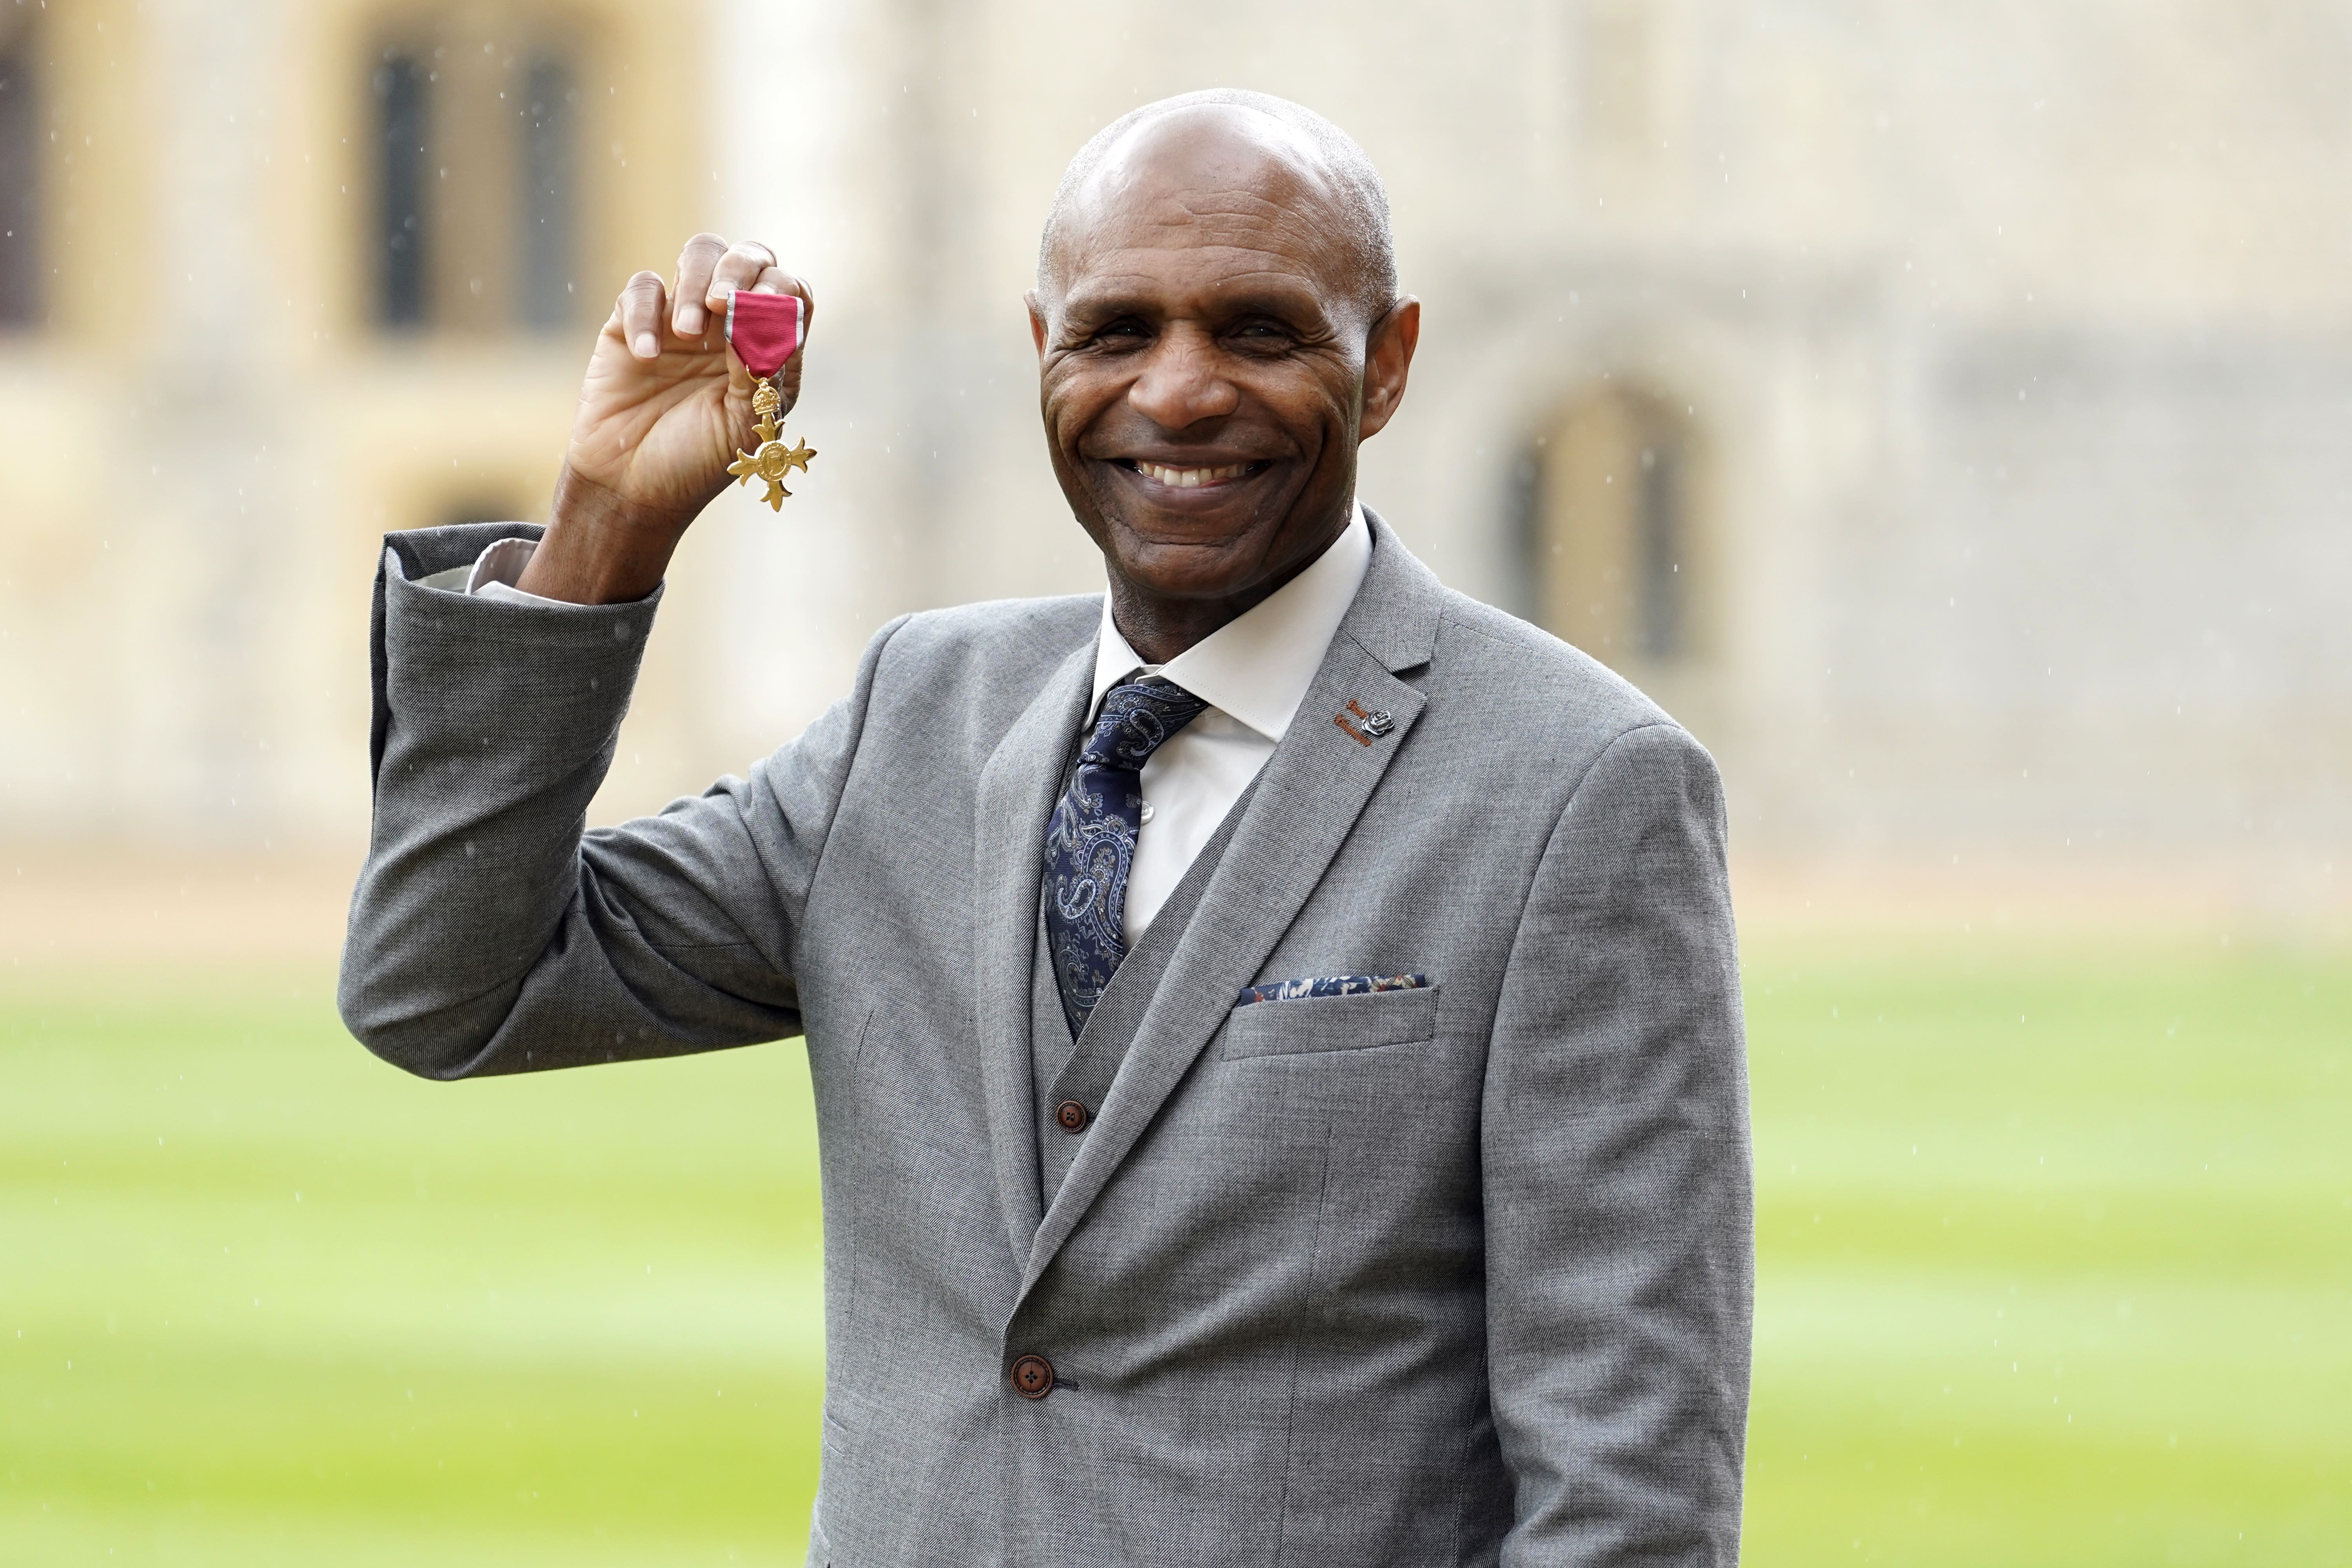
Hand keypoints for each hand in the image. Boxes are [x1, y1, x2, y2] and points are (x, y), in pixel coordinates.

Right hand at [519, 235, 813, 603]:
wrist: (632, 487)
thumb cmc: (698, 461)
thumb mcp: (746, 426)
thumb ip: (762, 372)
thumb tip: (762, 317)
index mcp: (769, 348)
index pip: (791, 293)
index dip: (781, 291)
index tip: (760, 315)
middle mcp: (731, 324)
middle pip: (750, 257)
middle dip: (740, 269)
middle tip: (722, 303)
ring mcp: (683, 318)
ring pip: (701, 252)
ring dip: (696, 279)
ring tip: (687, 332)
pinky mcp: (634, 321)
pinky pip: (643, 287)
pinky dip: (645, 313)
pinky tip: (645, 357)